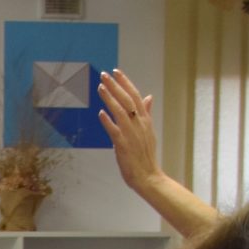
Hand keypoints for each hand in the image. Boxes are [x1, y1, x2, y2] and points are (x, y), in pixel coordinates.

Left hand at [97, 72, 162, 198]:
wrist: (148, 176)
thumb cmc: (145, 155)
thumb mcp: (149, 131)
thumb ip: (146, 113)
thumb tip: (149, 97)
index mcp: (145, 120)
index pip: (135, 96)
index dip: (125, 83)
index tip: (116, 72)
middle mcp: (139, 124)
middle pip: (127, 100)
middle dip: (116, 86)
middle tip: (104, 74)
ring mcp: (131, 134)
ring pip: (120, 112)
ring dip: (110, 98)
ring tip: (100, 87)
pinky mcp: (123, 146)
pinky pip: (115, 131)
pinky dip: (108, 121)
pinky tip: (100, 113)